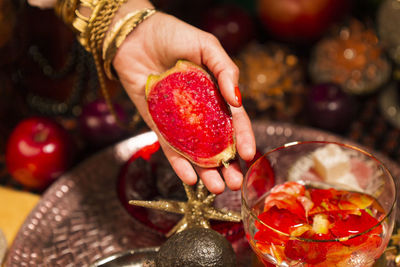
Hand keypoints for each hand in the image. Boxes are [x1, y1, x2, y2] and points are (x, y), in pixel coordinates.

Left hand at [112, 8, 255, 193]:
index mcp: (216, 93)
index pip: (234, 120)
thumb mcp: (206, 46)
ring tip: (216, 188)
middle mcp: (200, 110)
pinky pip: (169, 147)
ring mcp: (179, 120)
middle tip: (234, 182)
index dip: (243, 137)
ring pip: (195, 151)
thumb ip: (226, 69)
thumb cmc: (172, 35)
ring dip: (206, 171)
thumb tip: (238, 100)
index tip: (249, 154)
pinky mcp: (157, 124)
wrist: (133, 36)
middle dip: (227, 163)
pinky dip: (179, 164)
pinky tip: (189, 178)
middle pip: (217, 142)